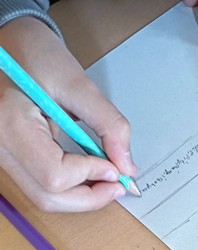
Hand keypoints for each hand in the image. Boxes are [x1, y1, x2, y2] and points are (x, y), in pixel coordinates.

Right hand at [0, 18, 135, 212]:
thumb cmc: (35, 55)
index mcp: (11, 123)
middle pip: (49, 197)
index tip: (114, 165)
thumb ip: (108, 125)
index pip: (55, 174)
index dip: (90, 175)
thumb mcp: (78, 83)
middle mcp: (2, 147)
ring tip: (107, 179)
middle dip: (90, 197)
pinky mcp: (13, 160)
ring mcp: (5, 157)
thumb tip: (126, 165)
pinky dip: (71, 188)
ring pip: (45, 198)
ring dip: (82, 197)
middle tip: (118, 184)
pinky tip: (89, 174)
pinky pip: (41, 187)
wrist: (8, 45)